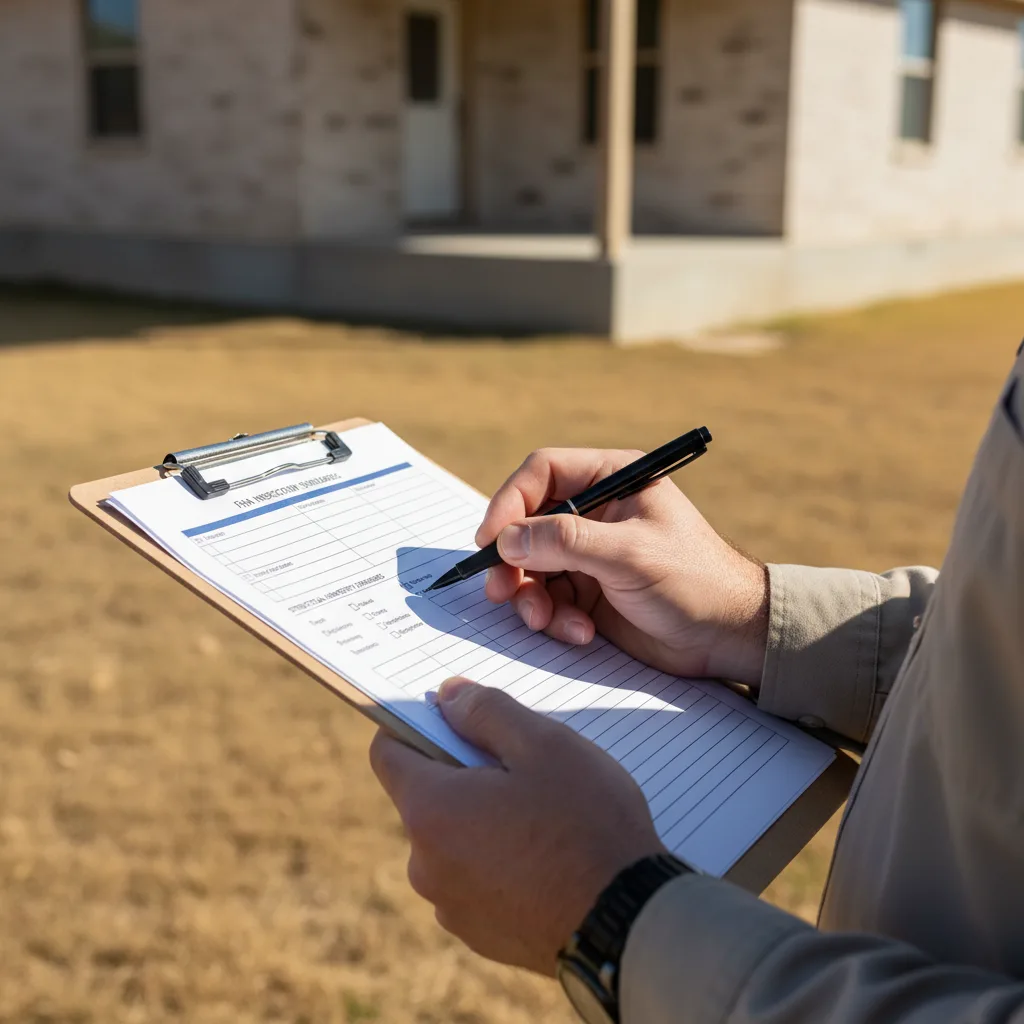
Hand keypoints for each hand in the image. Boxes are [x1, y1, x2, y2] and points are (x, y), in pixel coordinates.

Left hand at [369, 678, 666, 975]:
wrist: (628, 924)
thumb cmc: (586, 824)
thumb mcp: (543, 744)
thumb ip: (486, 711)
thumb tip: (447, 696)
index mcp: (429, 810)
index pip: (388, 752)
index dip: (416, 725)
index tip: (456, 717)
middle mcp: (425, 864)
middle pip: (426, 797)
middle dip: (464, 775)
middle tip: (522, 767)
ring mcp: (451, 906)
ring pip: (454, 840)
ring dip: (483, 821)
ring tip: (545, 817)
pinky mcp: (480, 935)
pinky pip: (476, 880)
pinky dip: (500, 863)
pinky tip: (549, 859)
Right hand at [477, 448, 769, 685]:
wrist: (728, 636)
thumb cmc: (694, 580)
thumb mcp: (629, 554)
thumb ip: (565, 542)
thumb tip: (507, 539)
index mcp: (612, 480)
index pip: (542, 473)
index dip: (509, 502)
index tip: (490, 540)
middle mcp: (596, 512)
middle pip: (528, 523)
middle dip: (513, 560)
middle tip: (502, 591)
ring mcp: (590, 553)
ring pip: (532, 566)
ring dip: (532, 597)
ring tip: (546, 620)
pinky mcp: (588, 591)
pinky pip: (549, 599)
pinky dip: (555, 619)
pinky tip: (581, 633)